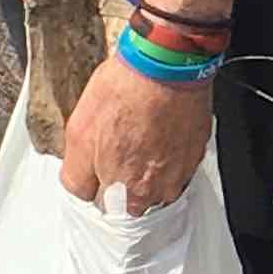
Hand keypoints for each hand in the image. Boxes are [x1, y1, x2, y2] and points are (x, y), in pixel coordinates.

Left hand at [60, 50, 216, 211]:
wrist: (165, 63)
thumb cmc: (123, 93)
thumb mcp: (78, 135)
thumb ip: (76, 176)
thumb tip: (79, 189)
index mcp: (125, 193)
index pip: (106, 209)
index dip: (98, 185)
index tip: (97, 168)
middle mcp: (157, 190)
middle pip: (134, 200)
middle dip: (123, 180)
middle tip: (116, 147)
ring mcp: (181, 171)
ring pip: (157, 183)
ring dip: (147, 166)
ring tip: (138, 135)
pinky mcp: (196, 151)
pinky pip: (176, 162)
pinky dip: (166, 150)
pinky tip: (155, 128)